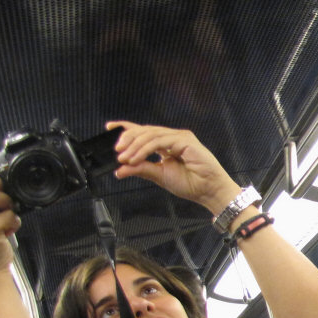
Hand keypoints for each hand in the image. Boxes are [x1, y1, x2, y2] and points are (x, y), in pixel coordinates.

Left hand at [106, 121, 239, 214]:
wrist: (207, 190)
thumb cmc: (190, 184)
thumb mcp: (159, 176)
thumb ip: (141, 169)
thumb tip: (120, 170)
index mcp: (166, 144)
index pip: (144, 132)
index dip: (126, 128)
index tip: (110, 127)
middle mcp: (172, 137)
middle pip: (145, 131)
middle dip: (128, 139)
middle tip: (116, 151)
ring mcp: (179, 137)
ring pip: (150, 135)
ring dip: (134, 146)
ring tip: (123, 158)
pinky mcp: (184, 140)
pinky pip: (159, 141)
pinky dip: (144, 149)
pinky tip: (136, 158)